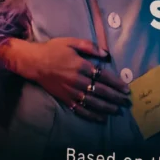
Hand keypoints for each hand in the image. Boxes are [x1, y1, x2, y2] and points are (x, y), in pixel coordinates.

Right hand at [0, 35, 128, 118]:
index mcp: (80, 66)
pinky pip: (80, 108)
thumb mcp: (70, 42)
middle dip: (115, 97)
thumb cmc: (52, 50)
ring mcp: (71, 91)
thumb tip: (106, 53)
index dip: (116, 83)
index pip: (103, 76)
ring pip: (92, 102)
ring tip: (117, 111)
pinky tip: (101, 118)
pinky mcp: (64, 98)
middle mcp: (77, 80)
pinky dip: (91, 114)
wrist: (32, 62)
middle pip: (101, 91)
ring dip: (106, 107)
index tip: (126, 89)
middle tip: (126, 102)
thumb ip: (89, 46)